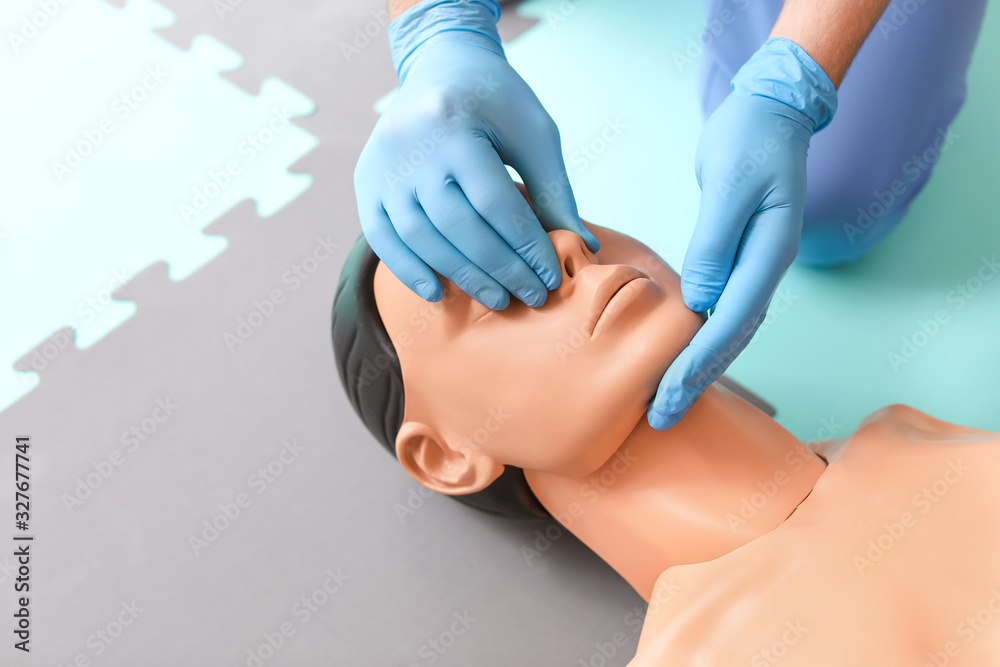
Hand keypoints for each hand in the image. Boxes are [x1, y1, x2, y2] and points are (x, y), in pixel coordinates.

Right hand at [354, 0, 597, 309]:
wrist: (442, 64)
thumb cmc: (497, 101)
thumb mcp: (534, 133)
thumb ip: (555, 191)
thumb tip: (583, 248)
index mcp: (453, 122)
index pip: (495, 202)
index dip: (525, 246)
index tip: (551, 277)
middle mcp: (411, 144)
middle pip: (457, 225)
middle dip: (499, 268)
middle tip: (529, 297)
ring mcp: (383, 165)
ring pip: (420, 237)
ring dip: (460, 276)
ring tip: (497, 298)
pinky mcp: (367, 181)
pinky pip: (381, 237)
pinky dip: (408, 269)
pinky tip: (437, 293)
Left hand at [648, 38, 836, 429]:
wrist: (770, 112)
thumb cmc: (749, 138)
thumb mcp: (730, 185)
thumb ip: (714, 244)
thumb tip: (699, 301)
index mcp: (768, 253)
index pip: (731, 321)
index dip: (699, 363)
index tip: (668, 395)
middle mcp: (766, 267)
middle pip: (731, 337)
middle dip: (695, 380)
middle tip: (661, 418)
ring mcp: (754, 265)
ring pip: (728, 330)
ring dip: (698, 368)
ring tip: (667, 403)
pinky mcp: (737, 258)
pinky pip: (721, 312)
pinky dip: (700, 340)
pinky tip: (681, 359)